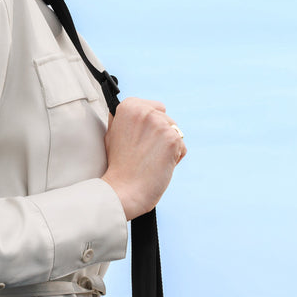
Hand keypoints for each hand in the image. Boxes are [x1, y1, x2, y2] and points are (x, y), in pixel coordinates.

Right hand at [100, 97, 186, 220]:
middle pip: (167, 120)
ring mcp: (160, 124)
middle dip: (160, 136)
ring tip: (149, 160)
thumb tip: (141, 110)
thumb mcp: (114, 132)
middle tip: (143, 153)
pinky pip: (182, 148)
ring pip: (175, 133)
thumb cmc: (118, 166)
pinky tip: (158, 166)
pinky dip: (174, 159)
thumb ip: (129, 118)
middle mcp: (145, 111)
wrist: (123, 190)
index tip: (139, 139)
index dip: (151, 127)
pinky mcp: (173, 139)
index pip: (156, 107)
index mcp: (129, 106)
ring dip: (168, 147)